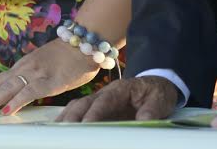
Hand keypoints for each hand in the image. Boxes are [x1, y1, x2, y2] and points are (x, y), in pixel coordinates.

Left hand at [0, 36, 98, 115]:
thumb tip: (20, 92)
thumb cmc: (67, 57)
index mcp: (21, 67)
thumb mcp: (43, 67)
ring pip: (7, 89)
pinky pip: (29, 92)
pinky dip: (17, 102)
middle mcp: (23, 69)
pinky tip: (7, 111)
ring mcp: (34, 74)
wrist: (83, 44)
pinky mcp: (48, 81)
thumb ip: (30, 79)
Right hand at [57, 75, 179, 121]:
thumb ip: (152, 110)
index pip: (103, 101)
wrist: (156, 85)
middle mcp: (105, 93)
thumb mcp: (160, 100)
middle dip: (72, 117)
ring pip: (77, 106)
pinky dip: (68, 119)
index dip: (93, 113)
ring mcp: (99, 99)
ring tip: (56, 132)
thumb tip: (143, 121)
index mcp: (120, 89)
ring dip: (66, 118)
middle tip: (64, 131)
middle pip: (83, 103)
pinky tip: (60, 129)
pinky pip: (79, 111)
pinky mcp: (97, 108)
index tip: (86, 125)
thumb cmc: (157, 93)